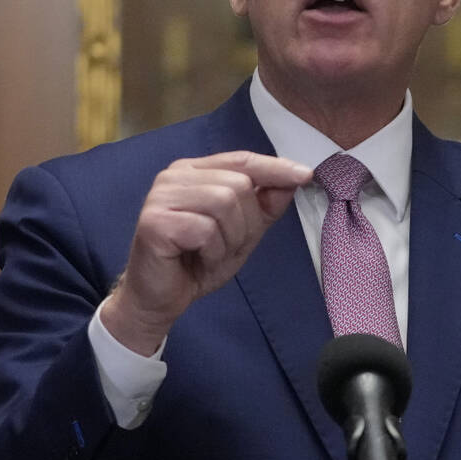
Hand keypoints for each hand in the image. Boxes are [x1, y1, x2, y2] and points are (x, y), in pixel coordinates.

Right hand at [101, 151, 310, 355]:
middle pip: (238, 184)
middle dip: (246, 224)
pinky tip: (196, 259)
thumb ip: (264, 207)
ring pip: (224, 203)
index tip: (306, 174)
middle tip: (226, 247)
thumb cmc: (196, 263)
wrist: (159, 300)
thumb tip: (294, 179)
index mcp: (194, 172)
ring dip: (229, 239)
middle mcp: (174, 176)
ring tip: (211, 254)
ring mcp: (161, 196)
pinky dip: (212, 252)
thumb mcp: (241, 234)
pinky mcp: (154, 221)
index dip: (275, 167)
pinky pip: (205, 229)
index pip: (241, 159)